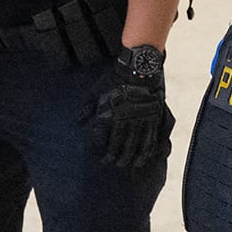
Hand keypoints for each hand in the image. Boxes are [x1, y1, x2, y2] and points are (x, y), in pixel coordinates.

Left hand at [92, 50, 170, 170]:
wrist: (139, 67)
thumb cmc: (115, 78)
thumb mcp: (97, 91)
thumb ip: (88, 107)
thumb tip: (77, 121)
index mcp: (111, 114)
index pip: (104, 138)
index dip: (102, 149)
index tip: (100, 156)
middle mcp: (126, 119)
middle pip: (122, 145)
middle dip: (117, 157)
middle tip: (114, 164)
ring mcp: (142, 119)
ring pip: (138, 144)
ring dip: (133, 157)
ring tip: (130, 164)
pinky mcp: (153, 116)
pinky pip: (152, 137)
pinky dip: (149, 149)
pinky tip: (146, 156)